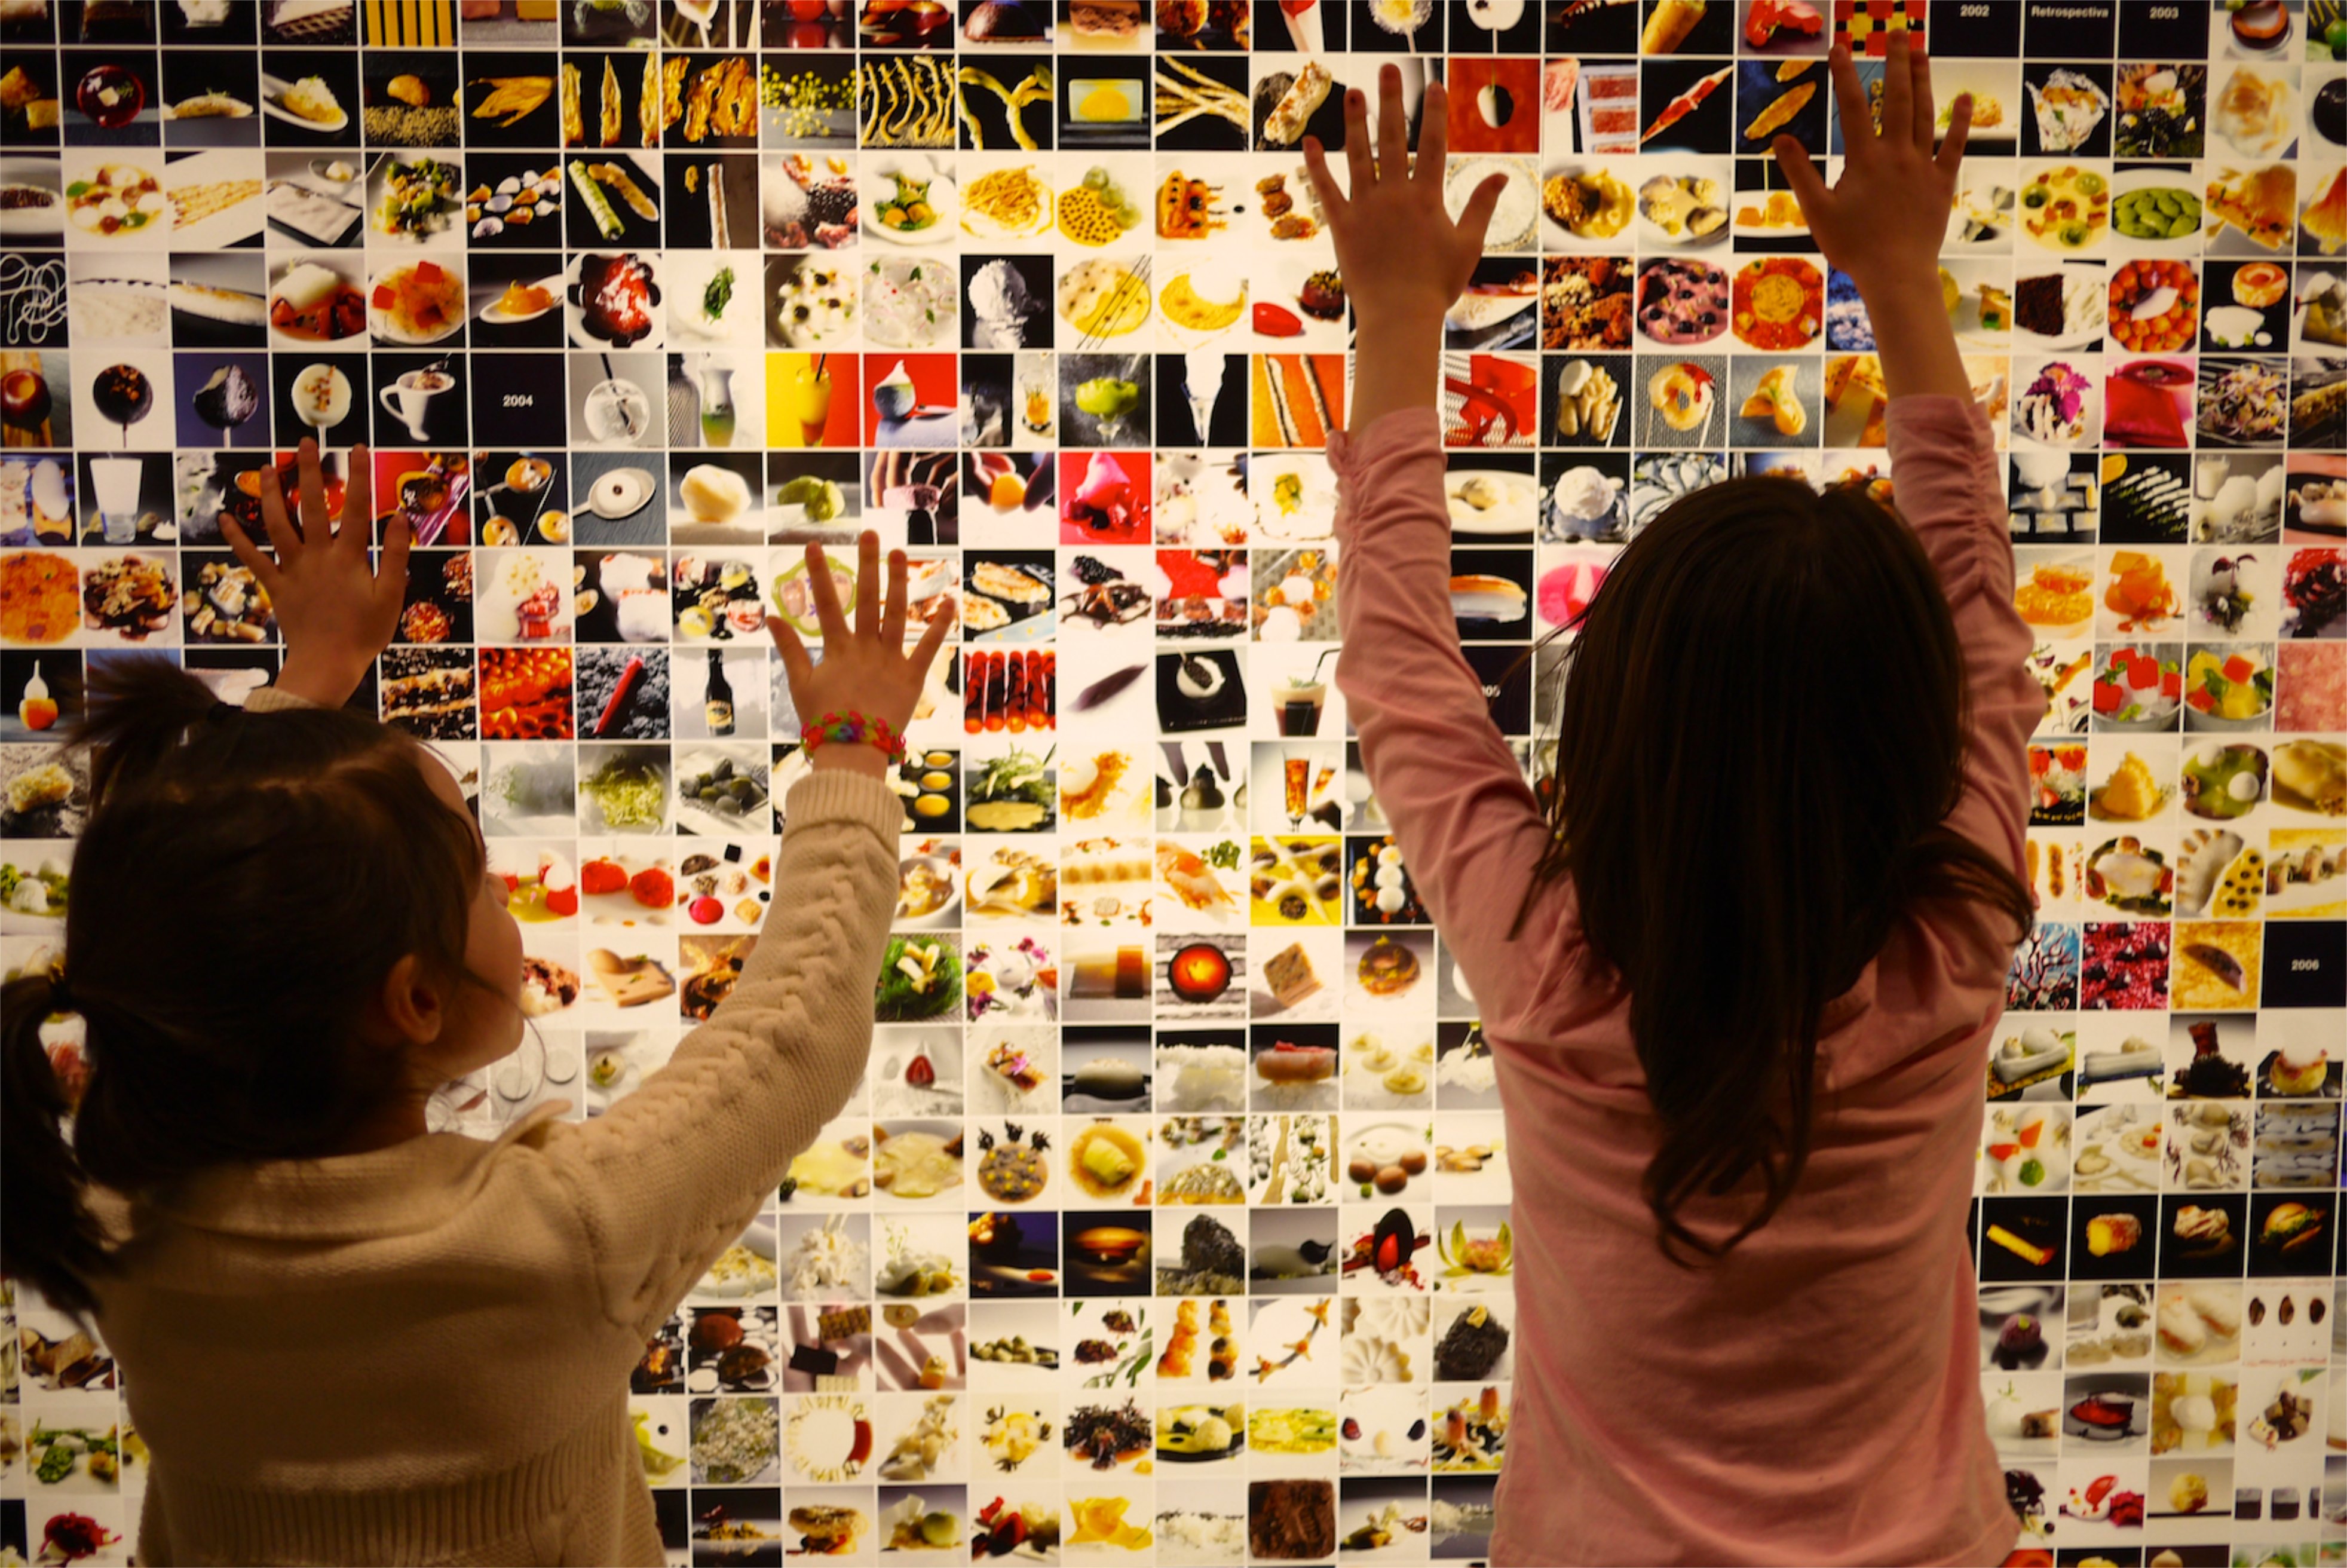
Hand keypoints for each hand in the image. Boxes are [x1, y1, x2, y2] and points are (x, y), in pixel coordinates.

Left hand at [222, 440, 403, 708]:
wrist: (327, 665)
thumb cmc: (365, 633)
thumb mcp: (391, 596)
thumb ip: (394, 556)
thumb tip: (398, 518)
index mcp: (349, 558)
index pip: (355, 509)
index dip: (359, 476)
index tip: (357, 448)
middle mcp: (318, 557)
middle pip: (311, 506)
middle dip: (308, 471)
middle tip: (305, 442)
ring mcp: (293, 570)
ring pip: (278, 524)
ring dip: (272, 494)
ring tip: (267, 467)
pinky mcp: (276, 587)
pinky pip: (253, 560)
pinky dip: (237, 539)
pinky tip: (225, 518)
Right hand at [769, 532, 953, 776]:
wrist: (852, 753)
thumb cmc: (823, 721)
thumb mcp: (800, 684)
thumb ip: (789, 649)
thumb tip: (770, 617)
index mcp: (837, 650)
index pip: (826, 603)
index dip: (818, 573)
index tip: (813, 545)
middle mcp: (865, 649)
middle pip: (867, 599)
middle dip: (867, 563)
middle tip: (869, 533)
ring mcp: (890, 661)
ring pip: (897, 614)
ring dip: (900, 581)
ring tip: (902, 552)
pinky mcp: (913, 677)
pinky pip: (930, 647)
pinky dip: (941, 625)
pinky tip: (950, 600)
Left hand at [1300, 66, 1504, 330]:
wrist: (1399, 317)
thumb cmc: (1437, 286)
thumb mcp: (1468, 245)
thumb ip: (1482, 206)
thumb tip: (1501, 174)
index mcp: (1427, 198)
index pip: (1434, 145)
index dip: (1434, 113)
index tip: (1433, 85)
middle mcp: (1395, 195)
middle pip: (1394, 139)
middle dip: (1391, 101)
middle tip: (1387, 70)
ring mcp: (1366, 209)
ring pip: (1358, 156)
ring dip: (1354, 122)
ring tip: (1352, 93)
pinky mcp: (1342, 226)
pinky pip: (1326, 190)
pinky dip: (1316, 167)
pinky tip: (1309, 142)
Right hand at [1770, 37, 1969, 300]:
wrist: (1896, 274)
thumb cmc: (1853, 247)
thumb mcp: (1817, 211)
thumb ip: (1799, 172)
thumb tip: (1780, 139)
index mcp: (1865, 160)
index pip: (1853, 107)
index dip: (1845, 75)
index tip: (1840, 48)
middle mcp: (1897, 154)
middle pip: (1898, 98)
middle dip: (1896, 62)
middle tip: (1897, 33)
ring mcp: (1922, 166)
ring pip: (1926, 113)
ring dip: (1924, 79)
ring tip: (1921, 51)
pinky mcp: (1942, 182)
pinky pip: (1954, 145)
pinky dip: (1961, 120)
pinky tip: (1965, 98)